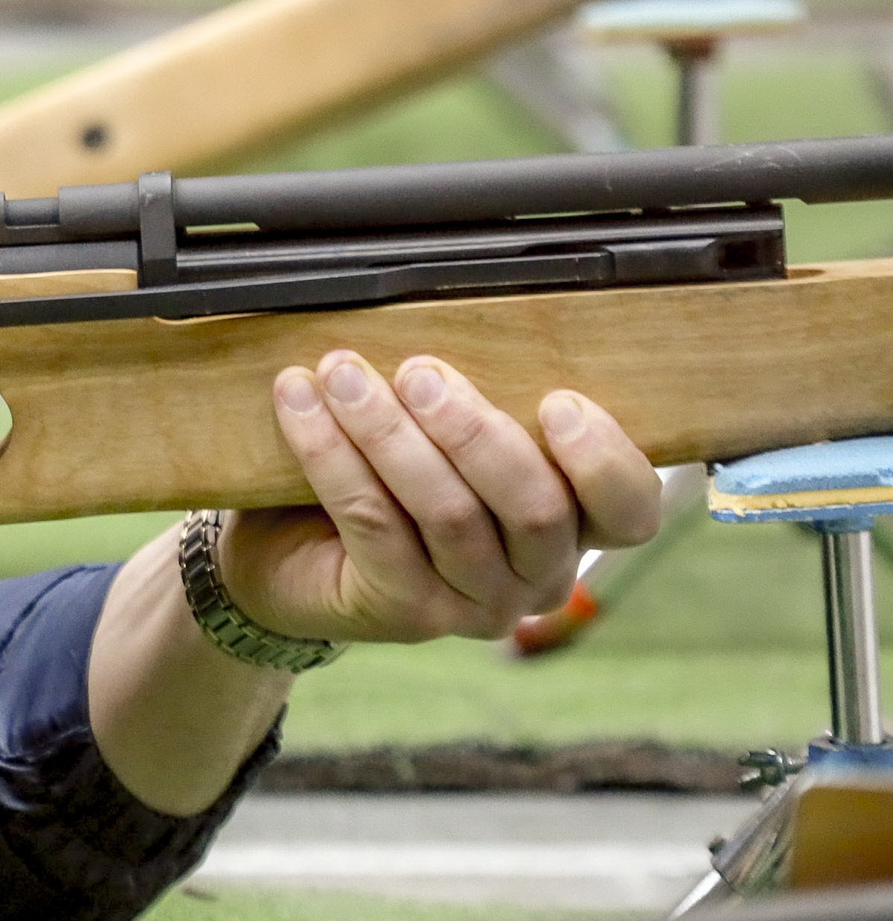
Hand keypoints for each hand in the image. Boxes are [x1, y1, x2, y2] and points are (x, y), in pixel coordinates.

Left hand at [221, 350, 662, 643]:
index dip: (605, 460)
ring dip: (389, 431)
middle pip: (534, 509)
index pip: (629, 510)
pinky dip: (331, 452)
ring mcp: (472, 604)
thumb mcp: (446, 435)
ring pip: (447, 513)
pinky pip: (371, 521)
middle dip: (474, 430)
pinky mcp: (402, 612)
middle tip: (417, 370)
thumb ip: (477, 398)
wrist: (292, 556)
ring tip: (341, 373)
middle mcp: (536, 576)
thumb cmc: (389, 479)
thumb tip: (460, 309)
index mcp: (574, 526)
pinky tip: (299, 402)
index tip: (558, 400)